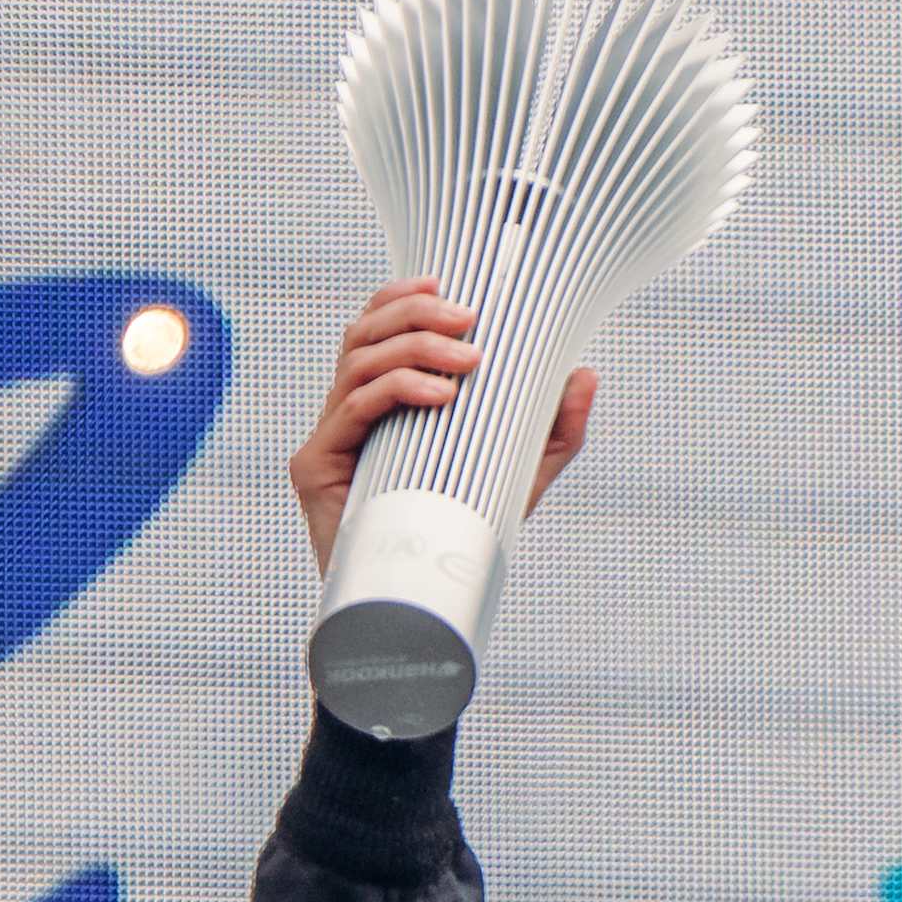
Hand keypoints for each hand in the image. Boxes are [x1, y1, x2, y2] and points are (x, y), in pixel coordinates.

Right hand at [292, 283, 597, 574]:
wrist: (417, 613)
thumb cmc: (458, 544)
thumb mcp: (519, 479)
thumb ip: (552, 432)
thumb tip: (586, 375)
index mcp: (380, 405)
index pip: (379, 329)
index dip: (404, 298)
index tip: (449, 288)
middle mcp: (347, 413)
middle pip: (366, 332)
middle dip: (417, 314)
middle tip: (470, 320)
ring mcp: (328, 437)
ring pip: (358, 359)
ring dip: (414, 347)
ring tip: (467, 360)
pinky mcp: (314, 465)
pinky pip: (355, 406)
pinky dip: (398, 390)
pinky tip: (440, 396)